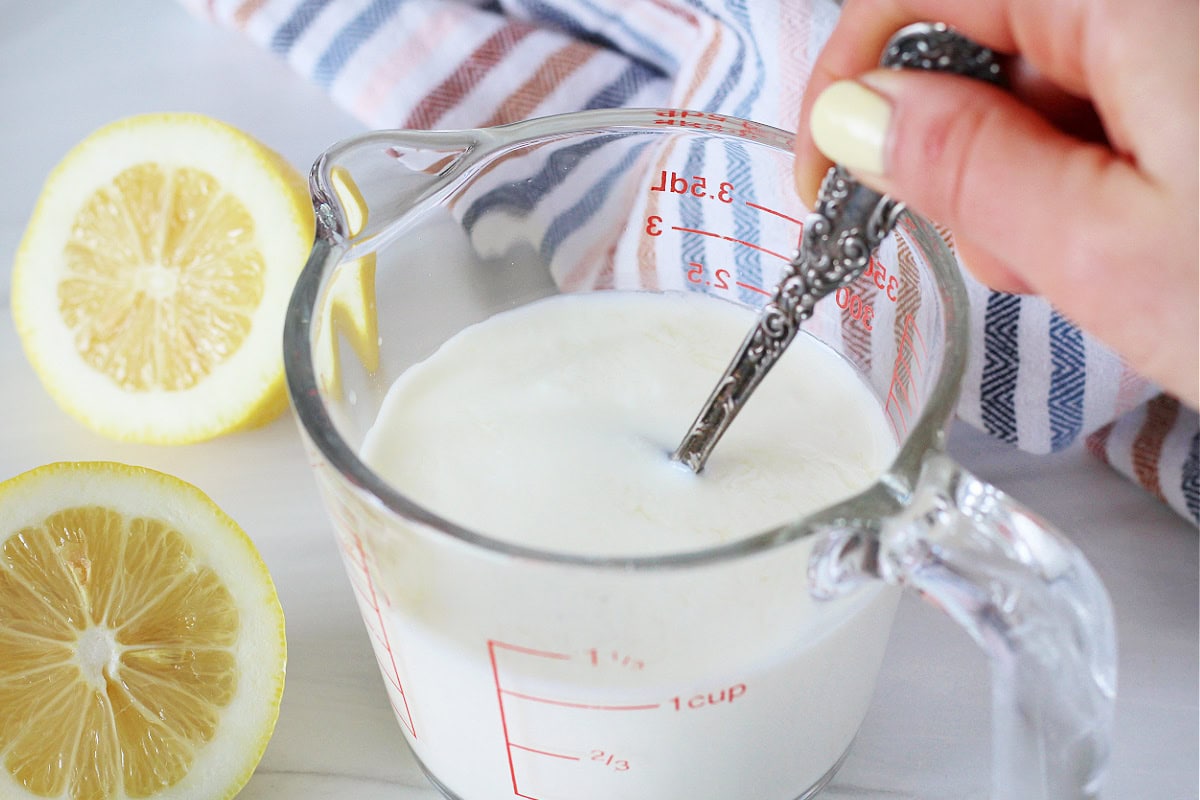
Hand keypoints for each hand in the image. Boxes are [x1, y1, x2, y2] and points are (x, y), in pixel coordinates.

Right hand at [795, 0, 1198, 406]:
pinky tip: (1136, 240)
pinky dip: (1091, 176)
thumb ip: (967, 168)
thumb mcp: (1107, 249)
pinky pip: (1111, 107)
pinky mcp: (1197, 87)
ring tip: (1092, 261)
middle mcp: (1161, 1)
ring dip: (1033, 178)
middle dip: (963, 149)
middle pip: (987, 43)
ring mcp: (1185, 42)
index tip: (823, 172)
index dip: (849, 73)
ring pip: (1048, 86)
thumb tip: (852, 116)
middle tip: (1007, 248)